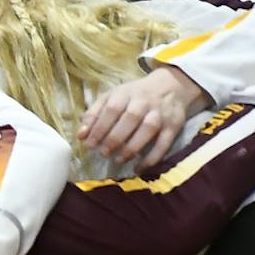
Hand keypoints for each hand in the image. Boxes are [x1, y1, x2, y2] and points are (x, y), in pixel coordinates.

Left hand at [79, 66, 209, 167]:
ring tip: (119, 160)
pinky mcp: (174, 126)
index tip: (90, 144)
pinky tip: (140, 168)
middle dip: (115, 138)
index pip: (111, 110)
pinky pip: (165, 143)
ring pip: (148, 129)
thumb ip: (94, 114)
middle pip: (130, 119)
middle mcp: (144, 102)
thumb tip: (80, 135)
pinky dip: (153, 157)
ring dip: (132, 147)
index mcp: (125, 94)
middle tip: (103, 153)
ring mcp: (160, 114)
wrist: (171, 86)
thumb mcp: (111, 97)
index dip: (99, 128)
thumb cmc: (134, 95)